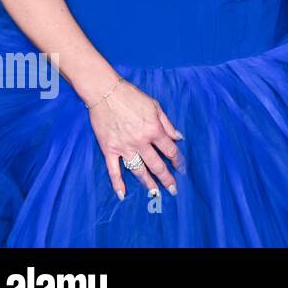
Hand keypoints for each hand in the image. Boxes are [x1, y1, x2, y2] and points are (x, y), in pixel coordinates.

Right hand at [89, 79, 183, 199]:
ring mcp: (124, 147)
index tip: (182, 169)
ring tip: (155, 194)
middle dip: (166, 178)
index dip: (178, 161)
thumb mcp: (155, 106)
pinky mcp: (109, 149)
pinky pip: (113, 170)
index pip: (170, 150)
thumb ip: (167, 124)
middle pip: (157, 164)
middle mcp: (141, 142)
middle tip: (173, 190)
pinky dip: (117, 183)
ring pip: (138, 170)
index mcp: (154, 130)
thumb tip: (178, 138)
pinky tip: (122, 194)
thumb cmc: (132, 97)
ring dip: (148, 183)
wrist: (106, 93)